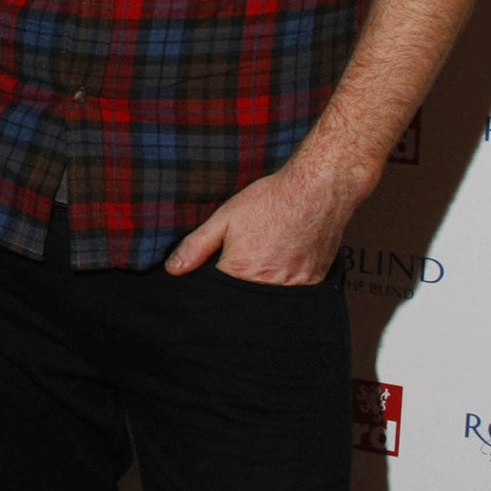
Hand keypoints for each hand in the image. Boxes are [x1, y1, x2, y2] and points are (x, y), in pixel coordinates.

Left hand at [164, 158, 361, 285]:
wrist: (316, 191)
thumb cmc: (270, 201)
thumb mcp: (224, 218)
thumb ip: (196, 246)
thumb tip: (173, 270)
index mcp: (241, 271)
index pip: (217, 291)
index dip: (214, 280)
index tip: (219, 265)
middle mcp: (268, 285)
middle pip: (243, 298)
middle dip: (238, 284)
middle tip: (249, 252)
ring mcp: (294, 287)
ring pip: (268, 298)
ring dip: (262, 284)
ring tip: (266, 253)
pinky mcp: (313, 283)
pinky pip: (293, 293)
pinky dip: (284, 282)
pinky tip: (283, 259)